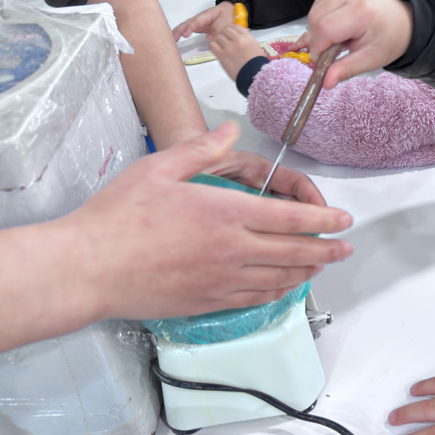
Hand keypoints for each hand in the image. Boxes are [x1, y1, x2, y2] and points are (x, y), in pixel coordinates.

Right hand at [68, 121, 352, 320]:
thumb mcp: (160, 169)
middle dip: (327, 249)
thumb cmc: (118, 218)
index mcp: (225, 213)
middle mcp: (232, 249)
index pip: (290, 218)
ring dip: (307, 271)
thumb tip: (230, 132)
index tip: (342, 220)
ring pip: (280, 279)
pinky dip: (278, 292)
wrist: (89, 269)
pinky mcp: (208, 302)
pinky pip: (255, 299)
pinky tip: (284, 286)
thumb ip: (202, 150)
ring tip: (321, 265)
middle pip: (295, 252)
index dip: (323, 220)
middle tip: (345, 247)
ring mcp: (222, 280)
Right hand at [172, 1, 234, 40]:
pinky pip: (187, 29)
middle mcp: (199, 18)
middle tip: (174, 38)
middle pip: (187, 23)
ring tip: (172, 39)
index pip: (196, 22)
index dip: (190, 28)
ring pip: (185, 26)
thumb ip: (218, 28)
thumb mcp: (226, 20)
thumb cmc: (227, 14)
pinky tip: (175, 38)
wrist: (228, 10)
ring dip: (177, 31)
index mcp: (206, 16)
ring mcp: (197, 22)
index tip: (185, 34)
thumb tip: (209, 37)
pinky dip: (180, 32)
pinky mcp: (197, 26)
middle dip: (180, 30)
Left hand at [209, 24, 266, 79]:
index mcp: (248, 37)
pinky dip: (214, 47)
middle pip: (226, 30)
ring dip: (219, 42)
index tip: (230, 35)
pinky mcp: (222, 55)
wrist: (254, 76)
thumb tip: (236, 35)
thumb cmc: (257, 64)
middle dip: (225, 35)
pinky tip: (217, 52)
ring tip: (222, 49)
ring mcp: (229, 47)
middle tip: (226, 43)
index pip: (235, 26)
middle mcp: (238, 40)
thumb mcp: (255, 47)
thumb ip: (246, 39)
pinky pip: (212, 45)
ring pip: (218, 37)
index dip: (231, 30)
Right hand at [304, 0, 412, 89]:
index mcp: (362, 11)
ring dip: (320, 27)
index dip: (318, 47)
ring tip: (340, 36)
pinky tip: (338, 24)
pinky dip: (322, 16)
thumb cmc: (389, 39)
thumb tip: (325, 83)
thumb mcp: (370, 59)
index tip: (322, 59)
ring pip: (314, 9)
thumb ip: (346, 69)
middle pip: (315, 18)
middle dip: (318, 38)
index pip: (325, 29)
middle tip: (333, 50)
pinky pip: (320, 1)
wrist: (404, 20)